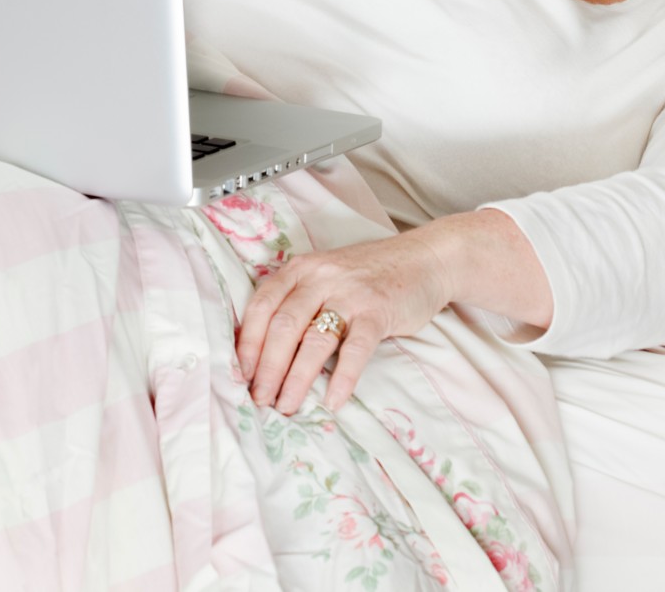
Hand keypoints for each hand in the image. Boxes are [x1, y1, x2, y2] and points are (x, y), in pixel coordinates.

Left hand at [237, 227, 455, 415]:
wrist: (425, 258)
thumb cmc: (371, 274)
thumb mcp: (327, 275)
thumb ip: (300, 301)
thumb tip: (267, 354)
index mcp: (301, 269)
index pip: (261, 306)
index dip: (247, 343)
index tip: (239, 375)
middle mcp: (321, 277)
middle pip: (282, 327)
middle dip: (266, 369)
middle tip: (260, 399)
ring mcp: (350, 293)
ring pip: (313, 341)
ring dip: (296, 379)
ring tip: (287, 406)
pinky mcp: (379, 311)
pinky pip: (355, 349)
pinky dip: (342, 379)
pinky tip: (333, 401)